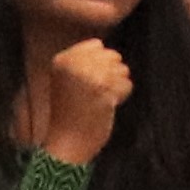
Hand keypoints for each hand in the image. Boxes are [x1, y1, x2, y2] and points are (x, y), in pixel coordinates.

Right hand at [16, 33, 134, 165]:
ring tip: (100, 101)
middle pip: (113, 56)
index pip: (97, 45)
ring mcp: (90, 76)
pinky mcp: (104, 90)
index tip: (89, 83)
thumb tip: (109, 51)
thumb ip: (84, 61)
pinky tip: (107, 107)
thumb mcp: (67, 79)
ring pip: (122, 70)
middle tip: (96, 94)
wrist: (66, 144)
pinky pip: (127, 85)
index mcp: (62, 60)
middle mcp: (75, 64)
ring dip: (117, 87)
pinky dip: (122, 97)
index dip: (101, 64)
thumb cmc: (70, 113)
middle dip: (111, 75)